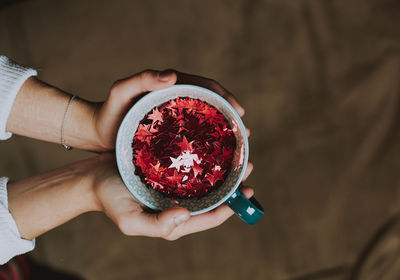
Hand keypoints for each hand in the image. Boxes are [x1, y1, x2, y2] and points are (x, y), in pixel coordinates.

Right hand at [93, 153, 253, 239]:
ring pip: (205, 180)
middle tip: (247, 166)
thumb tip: (186, 216)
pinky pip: (191, 166)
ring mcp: (173, 186)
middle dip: (233, 185)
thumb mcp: (129, 220)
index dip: (231, 206)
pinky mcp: (167, 170)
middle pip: (213, 197)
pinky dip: (204, 157)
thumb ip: (157, 225)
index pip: (209, 217)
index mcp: (174, 219)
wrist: (91, 178)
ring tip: (236, 152)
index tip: (249, 190)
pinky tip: (212, 144)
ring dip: (222, 169)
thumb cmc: (109, 200)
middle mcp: (178, 203)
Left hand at [94, 69, 247, 150]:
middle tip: (245, 134)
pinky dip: (209, 145)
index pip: (206, 87)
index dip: (225, 97)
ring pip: (206, 124)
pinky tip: (217, 158)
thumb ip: (142, 79)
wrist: (96, 133)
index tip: (240, 112)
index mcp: (172, 89)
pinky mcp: (171, 136)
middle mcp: (178, 103)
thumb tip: (173, 76)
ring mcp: (176, 120)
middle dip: (231, 117)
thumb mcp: (121, 92)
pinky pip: (195, 138)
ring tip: (238, 148)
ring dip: (224, 133)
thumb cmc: (108, 112)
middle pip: (212, 106)